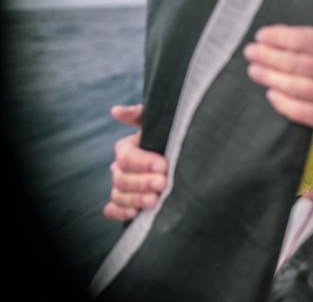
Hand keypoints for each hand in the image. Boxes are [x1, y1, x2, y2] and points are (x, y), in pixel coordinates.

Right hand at [103, 104, 168, 221]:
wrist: (185, 156)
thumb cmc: (170, 136)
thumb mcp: (159, 123)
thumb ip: (139, 115)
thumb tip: (115, 111)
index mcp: (127, 148)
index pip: (127, 157)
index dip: (143, 162)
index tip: (163, 165)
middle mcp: (121, 168)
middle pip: (122, 178)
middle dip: (142, 182)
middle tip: (163, 183)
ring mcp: (123, 187)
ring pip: (118, 195)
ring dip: (135, 199)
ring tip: (154, 201)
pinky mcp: (126, 204)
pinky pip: (113, 210)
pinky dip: (120, 212)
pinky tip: (135, 213)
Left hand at [244, 0, 312, 138]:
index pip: (311, 39)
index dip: (283, 36)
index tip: (262, 35)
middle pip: (301, 62)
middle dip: (271, 56)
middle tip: (250, 52)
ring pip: (300, 86)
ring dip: (272, 78)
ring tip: (254, 71)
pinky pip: (304, 112)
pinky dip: (284, 103)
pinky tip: (270, 94)